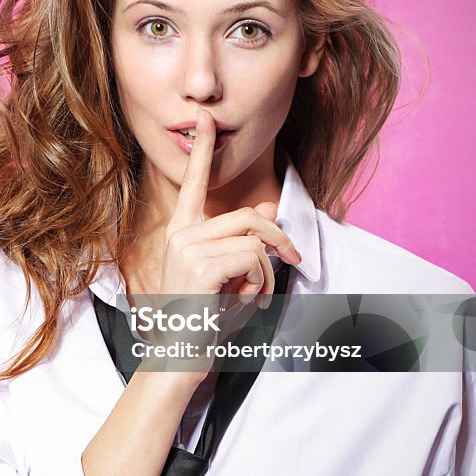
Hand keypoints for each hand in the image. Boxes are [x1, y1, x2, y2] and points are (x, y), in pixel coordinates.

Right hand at [159, 110, 301, 300]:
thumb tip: (269, 206)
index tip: (204, 119)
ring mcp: (187, 248)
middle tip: (295, 259)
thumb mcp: (231, 276)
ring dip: (268, 272)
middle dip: (279, 238)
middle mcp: (181, 234)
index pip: (194, 183)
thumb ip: (246, 241)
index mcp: (182, 232)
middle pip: (248, 216)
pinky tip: (247, 302)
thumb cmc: (204, 319)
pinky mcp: (200, 266)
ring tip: (255, 298)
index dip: (202, 150)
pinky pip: (253, 259)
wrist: (179, 355)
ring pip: (254, 241)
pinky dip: (262, 283)